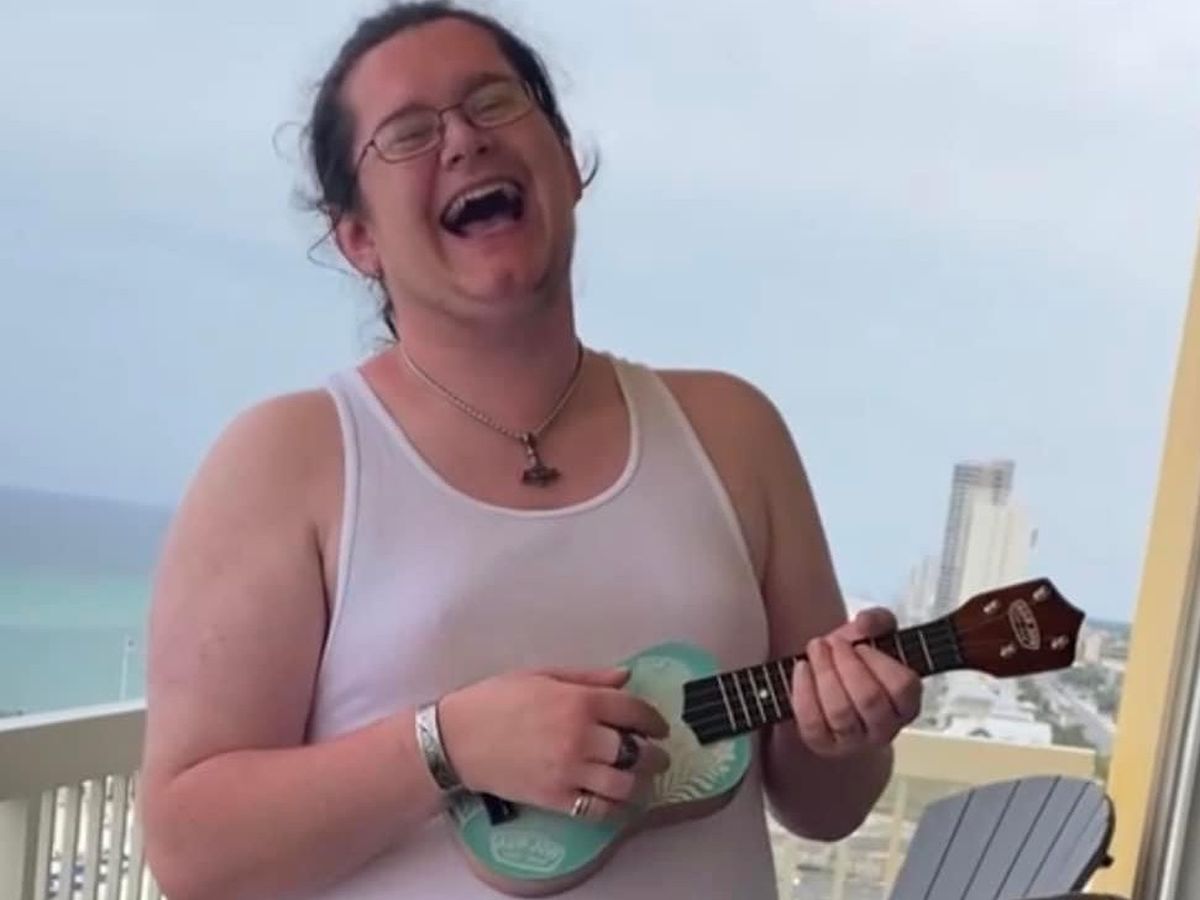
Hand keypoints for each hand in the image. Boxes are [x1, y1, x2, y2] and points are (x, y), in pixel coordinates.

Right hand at [437, 667, 670, 820]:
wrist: (457, 739)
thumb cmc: (496, 700)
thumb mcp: (542, 675)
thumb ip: (588, 678)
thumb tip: (626, 676)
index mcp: (579, 701)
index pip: (634, 711)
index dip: (654, 721)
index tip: (659, 727)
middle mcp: (580, 736)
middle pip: (636, 751)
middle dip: (654, 756)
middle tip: (658, 758)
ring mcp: (569, 771)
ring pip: (624, 784)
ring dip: (640, 785)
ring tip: (641, 782)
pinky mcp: (555, 798)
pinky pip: (597, 810)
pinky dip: (614, 809)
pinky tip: (617, 803)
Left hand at [790, 608, 921, 758]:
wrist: (828, 687)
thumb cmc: (856, 663)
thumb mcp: (872, 636)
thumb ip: (877, 621)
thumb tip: (865, 623)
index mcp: (906, 704)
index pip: (903, 686)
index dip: (879, 662)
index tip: (860, 644)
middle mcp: (884, 729)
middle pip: (869, 699)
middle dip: (846, 664)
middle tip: (832, 642)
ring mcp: (854, 741)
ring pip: (841, 712)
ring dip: (825, 673)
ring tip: (816, 648)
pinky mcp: (824, 745)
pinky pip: (812, 723)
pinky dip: (804, 691)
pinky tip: (801, 668)